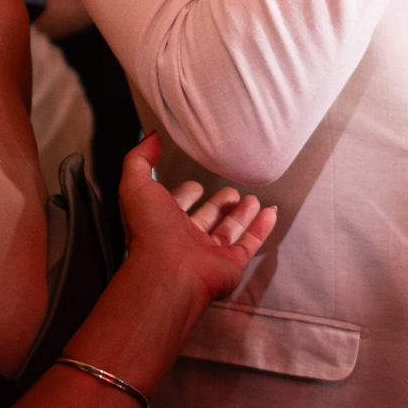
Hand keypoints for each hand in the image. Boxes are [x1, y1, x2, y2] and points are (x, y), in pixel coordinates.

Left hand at [118, 133, 278, 307]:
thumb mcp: (136, 186)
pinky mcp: (231, 264)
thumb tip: (151, 136)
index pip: (176, 205)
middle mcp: (185, 239)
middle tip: (230, 190)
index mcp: (163, 222)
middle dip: (218, 203)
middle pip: (206, 218)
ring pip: (228, 231)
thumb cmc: (152, 230)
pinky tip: (271, 213)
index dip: (185, 193)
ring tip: (252, 199)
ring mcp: (209, 254)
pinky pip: (249, 244)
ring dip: (241, 214)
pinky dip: (261, 229)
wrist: (170, 272)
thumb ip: (139, 160)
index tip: (196, 181)